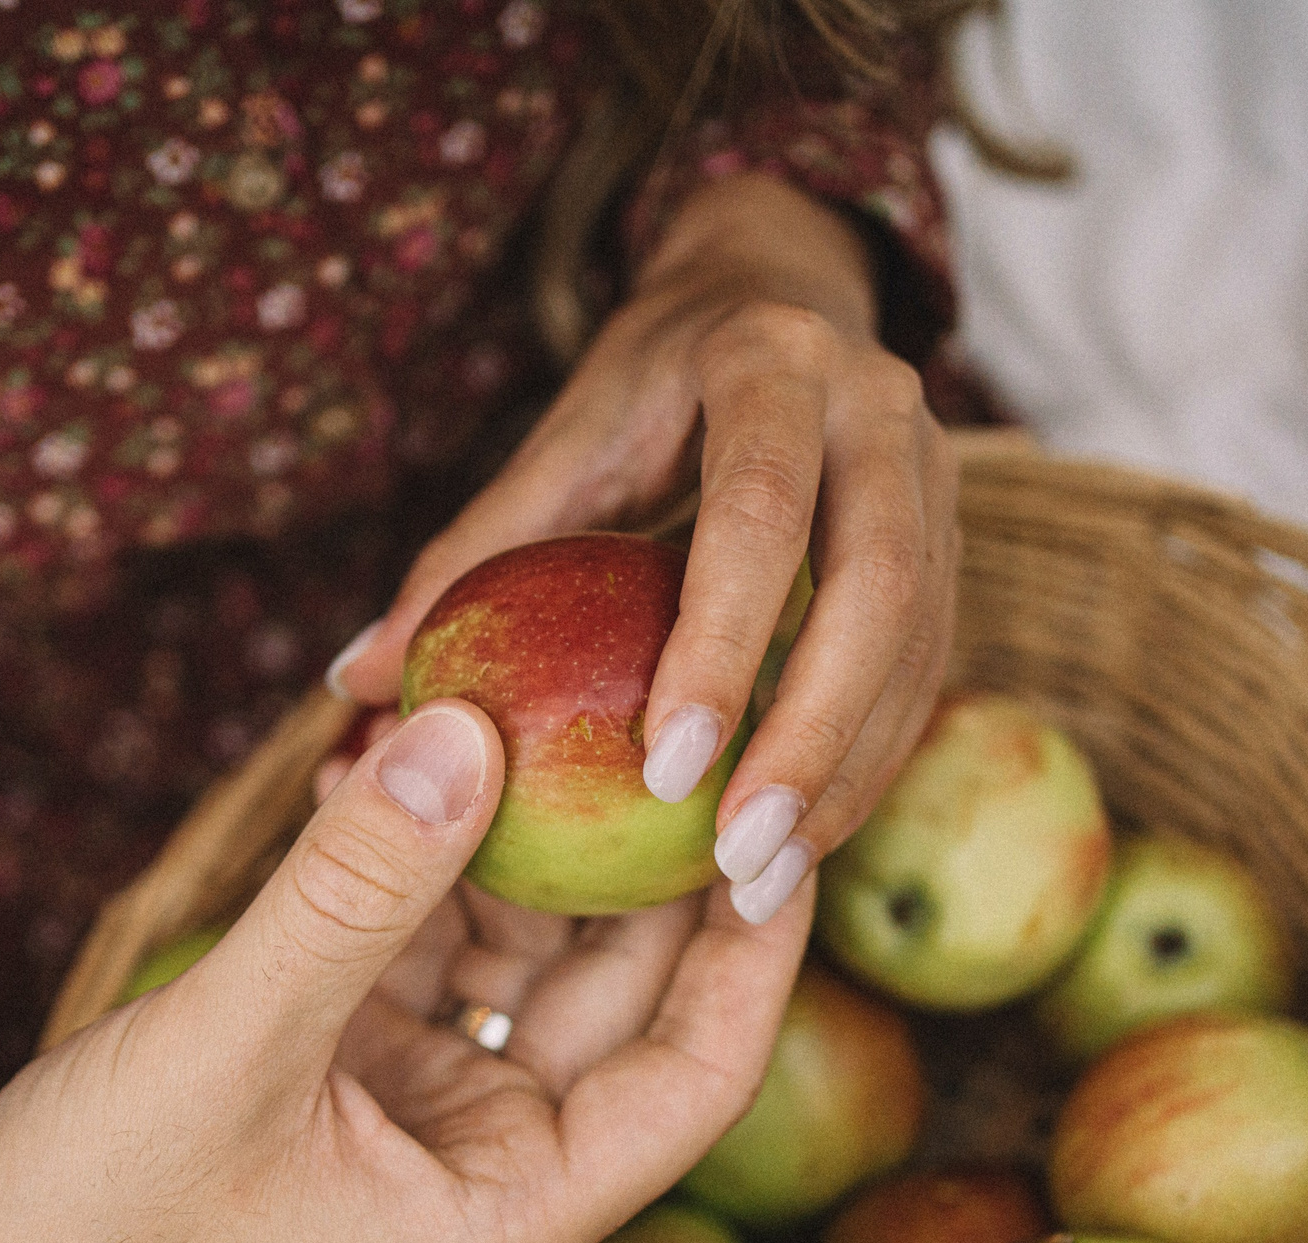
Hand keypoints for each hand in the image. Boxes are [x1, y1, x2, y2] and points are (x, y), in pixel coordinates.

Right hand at [0, 698, 810, 1242]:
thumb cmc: (92, 1238)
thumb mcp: (231, 1050)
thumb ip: (352, 890)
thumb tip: (470, 730)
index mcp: (509, 1218)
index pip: (698, 1072)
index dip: (755, 940)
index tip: (784, 807)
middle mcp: (487, 1175)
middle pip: (612, 995)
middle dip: (623, 854)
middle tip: (652, 705)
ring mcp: (414, 1126)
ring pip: (508, 961)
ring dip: (496, 840)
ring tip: (492, 699)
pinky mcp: (340, 1085)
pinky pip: (413, 958)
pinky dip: (405, 870)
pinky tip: (386, 766)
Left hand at [332, 173, 959, 926]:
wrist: (771, 295)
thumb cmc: (642, 389)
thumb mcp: (557, 441)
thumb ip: (468, 554)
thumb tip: (353, 684)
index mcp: (770, 362)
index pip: (758, 511)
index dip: (721, 641)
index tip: (662, 766)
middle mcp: (878, 407)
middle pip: (877, 587)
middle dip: (810, 735)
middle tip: (734, 854)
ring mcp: (935, 474)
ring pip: (920, 643)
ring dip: (849, 773)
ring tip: (766, 881)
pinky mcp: (954, 543)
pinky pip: (927, 669)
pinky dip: (866, 763)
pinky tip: (801, 848)